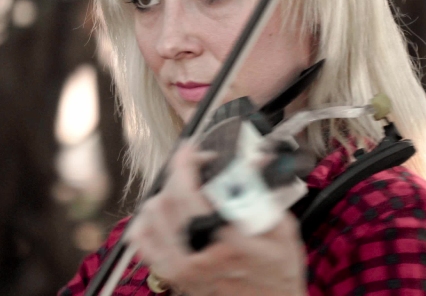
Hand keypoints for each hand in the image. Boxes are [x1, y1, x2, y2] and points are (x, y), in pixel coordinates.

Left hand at [124, 142, 306, 295]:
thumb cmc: (278, 271)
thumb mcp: (284, 230)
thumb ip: (264, 193)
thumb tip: (253, 160)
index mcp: (229, 240)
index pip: (190, 191)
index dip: (186, 162)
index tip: (191, 149)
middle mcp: (199, 254)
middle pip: (168, 198)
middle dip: (179, 172)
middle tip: (195, 165)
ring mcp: (181, 268)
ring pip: (151, 214)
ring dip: (165, 193)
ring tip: (184, 190)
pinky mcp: (172, 276)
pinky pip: (141, 241)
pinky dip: (146, 221)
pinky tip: (162, 213)